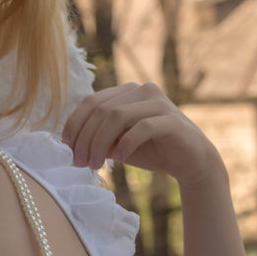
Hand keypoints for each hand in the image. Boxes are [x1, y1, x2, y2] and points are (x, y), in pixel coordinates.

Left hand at [62, 82, 221, 187]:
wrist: (190, 162)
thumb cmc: (151, 150)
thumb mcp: (118, 144)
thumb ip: (98, 138)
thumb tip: (70, 144)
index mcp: (126, 92)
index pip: (91, 101)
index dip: (74, 124)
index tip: (66, 148)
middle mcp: (142, 90)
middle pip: (101, 109)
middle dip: (85, 138)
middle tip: (79, 162)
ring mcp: (158, 102)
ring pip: (117, 116)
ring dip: (100, 143)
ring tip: (94, 164)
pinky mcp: (171, 120)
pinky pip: (141, 128)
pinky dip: (126, 144)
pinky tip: (120, 160)